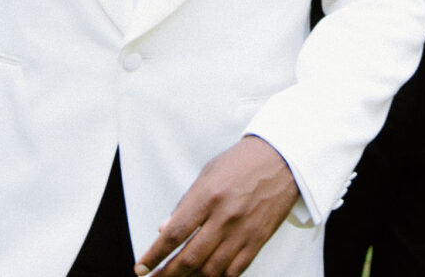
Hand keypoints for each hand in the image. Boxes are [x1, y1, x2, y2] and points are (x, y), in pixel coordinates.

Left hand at [135, 136, 298, 276]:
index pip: (174, 234)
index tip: (142, 267)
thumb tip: (164, 230)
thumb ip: (185, 204)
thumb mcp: (207, 174)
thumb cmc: (242, 162)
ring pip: (211, 270)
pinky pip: (235, 271)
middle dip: (167, 274)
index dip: (154, 255)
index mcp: (208, 197)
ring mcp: (243, 232)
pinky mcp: (258, 240)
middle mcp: (225, 217)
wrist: (282, 159)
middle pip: (190, 259)